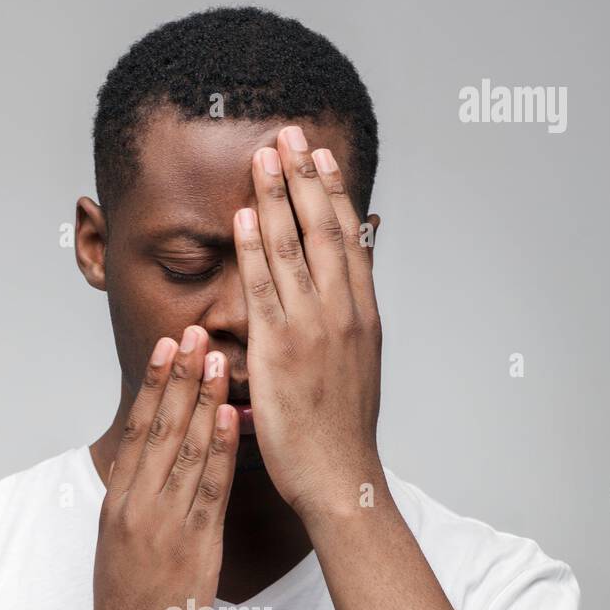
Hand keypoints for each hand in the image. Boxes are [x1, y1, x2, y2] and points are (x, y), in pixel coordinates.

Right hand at [81, 326, 238, 609]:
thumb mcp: (121, 551)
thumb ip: (139, 510)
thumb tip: (157, 476)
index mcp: (118, 504)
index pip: (137, 431)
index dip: (155, 386)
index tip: (169, 348)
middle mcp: (136, 506)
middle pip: (158, 428)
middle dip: (179, 376)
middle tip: (193, 330)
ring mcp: (162, 524)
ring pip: (184, 449)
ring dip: (202, 400)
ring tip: (217, 356)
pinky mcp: (191, 548)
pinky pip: (208, 489)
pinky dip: (220, 450)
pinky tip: (230, 417)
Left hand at [233, 126, 382, 523]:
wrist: (340, 476)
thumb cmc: (343, 434)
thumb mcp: (358, 368)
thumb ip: (348, 325)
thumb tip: (345, 292)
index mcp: (362, 316)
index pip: (348, 239)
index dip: (334, 192)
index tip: (321, 156)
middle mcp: (342, 313)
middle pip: (324, 229)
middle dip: (306, 176)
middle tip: (291, 132)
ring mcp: (313, 329)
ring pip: (296, 248)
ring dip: (279, 196)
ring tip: (265, 154)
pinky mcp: (281, 351)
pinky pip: (265, 289)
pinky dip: (256, 249)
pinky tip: (247, 214)